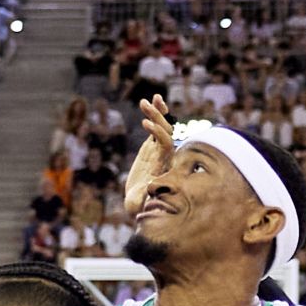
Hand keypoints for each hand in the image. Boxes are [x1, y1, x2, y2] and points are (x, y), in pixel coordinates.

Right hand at [123, 94, 174, 215]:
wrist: (138, 201)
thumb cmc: (138, 205)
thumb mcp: (139, 202)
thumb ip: (144, 198)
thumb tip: (149, 195)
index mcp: (163, 164)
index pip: (167, 144)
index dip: (159, 134)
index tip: (146, 125)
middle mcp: (165, 154)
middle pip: (167, 131)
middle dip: (157, 118)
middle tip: (145, 106)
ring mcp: (159, 149)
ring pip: (163, 126)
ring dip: (156, 112)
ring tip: (145, 101)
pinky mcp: (152, 146)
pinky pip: (156, 127)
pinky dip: (154, 114)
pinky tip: (149, 101)